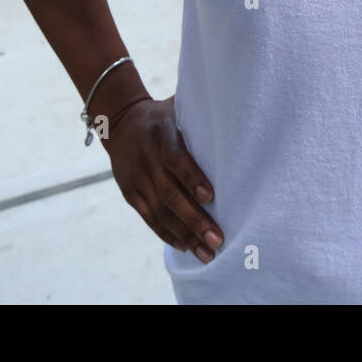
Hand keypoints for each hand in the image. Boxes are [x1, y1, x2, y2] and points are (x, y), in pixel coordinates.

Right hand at [104, 97, 222, 261]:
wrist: (120, 122)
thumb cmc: (165, 116)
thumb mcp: (180, 109)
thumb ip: (202, 119)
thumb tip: (241, 123)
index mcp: (162, 134)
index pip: (176, 159)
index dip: (193, 178)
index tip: (212, 197)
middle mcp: (146, 157)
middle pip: (169, 193)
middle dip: (194, 219)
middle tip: (217, 239)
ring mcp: (136, 177)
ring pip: (160, 211)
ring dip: (184, 235)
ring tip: (206, 253)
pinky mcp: (129, 192)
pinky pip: (148, 217)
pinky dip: (167, 234)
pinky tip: (186, 246)